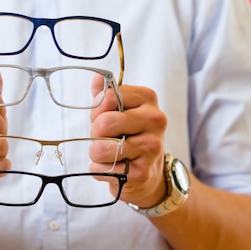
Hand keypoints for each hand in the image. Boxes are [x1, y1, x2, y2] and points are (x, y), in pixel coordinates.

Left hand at [89, 74, 167, 207]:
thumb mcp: (119, 111)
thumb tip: (97, 76)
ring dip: (96, 155)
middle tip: (105, 139)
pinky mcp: (143, 172)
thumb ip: (107, 93)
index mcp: (148, 98)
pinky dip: (101, 171)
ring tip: (108, 155)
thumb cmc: (128, 136)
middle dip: (95, 133)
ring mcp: (152, 146)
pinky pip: (104, 169)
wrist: (148, 173)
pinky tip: (115, 168)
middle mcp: (155, 119)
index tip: (103, 117)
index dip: (97, 110)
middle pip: (104, 122)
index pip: (108, 97)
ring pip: (101, 148)